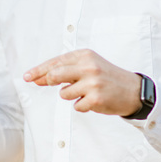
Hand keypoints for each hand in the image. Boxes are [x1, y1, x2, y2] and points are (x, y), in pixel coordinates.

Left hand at [24, 49, 142, 115]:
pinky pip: (76, 106)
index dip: (39, 70)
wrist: (133, 90)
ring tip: (86, 93)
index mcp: (85, 55)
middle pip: (55, 75)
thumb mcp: (89, 66)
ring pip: (64, 94)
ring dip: (71, 96)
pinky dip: (82, 106)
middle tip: (48, 84)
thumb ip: (66, 70)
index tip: (26, 77)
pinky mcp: (95, 98)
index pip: (56, 62)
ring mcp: (92, 83)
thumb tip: (39, 78)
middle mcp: (88, 66)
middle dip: (48, 81)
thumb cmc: (107, 78)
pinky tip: (93, 101)